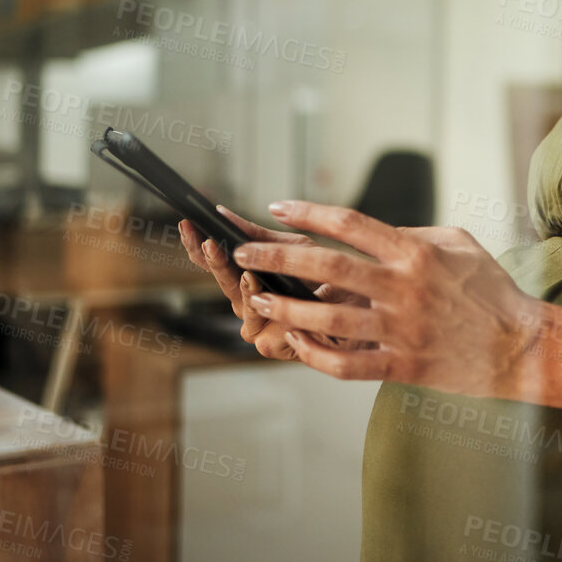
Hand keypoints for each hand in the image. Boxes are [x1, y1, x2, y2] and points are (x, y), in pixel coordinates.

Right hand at [178, 206, 370, 360]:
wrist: (372, 308)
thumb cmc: (336, 277)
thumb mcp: (298, 248)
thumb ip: (261, 237)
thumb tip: (225, 214)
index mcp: (251, 282)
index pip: (216, 265)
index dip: (199, 248)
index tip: (189, 225)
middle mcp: (251, 306)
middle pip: (222, 284)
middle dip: (212, 261)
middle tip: (207, 240)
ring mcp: (262, 327)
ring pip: (241, 307)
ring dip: (240, 286)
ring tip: (243, 268)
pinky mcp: (276, 346)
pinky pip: (262, 330)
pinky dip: (264, 309)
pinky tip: (259, 289)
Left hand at [229, 200, 545, 398]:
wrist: (520, 347)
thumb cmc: (491, 291)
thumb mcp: (459, 244)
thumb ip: (413, 235)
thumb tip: (372, 232)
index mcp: (414, 252)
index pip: (349, 224)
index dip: (306, 214)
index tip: (277, 209)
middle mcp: (402, 288)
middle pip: (326, 267)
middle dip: (275, 257)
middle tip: (243, 252)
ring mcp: (400, 329)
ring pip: (327, 318)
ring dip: (285, 308)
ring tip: (257, 299)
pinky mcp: (402, 366)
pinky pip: (346, 364)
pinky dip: (315, 355)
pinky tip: (296, 343)